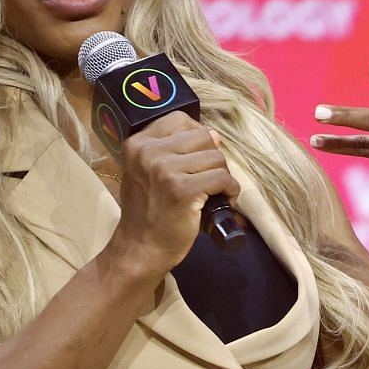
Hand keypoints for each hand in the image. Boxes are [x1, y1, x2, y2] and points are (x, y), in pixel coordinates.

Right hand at [103, 110, 239, 279]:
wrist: (140, 248)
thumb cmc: (149, 211)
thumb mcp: (149, 172)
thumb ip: (174, 151)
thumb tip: (213, 134)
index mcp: (137, 143)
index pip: (180, 120)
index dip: (197, 138)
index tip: (197, 159)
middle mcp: (148, 152)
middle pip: (203, 137)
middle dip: (212, 158)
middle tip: (209, 180)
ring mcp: (164, 170)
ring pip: (216, 157)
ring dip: (222, 175)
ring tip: (214, 192)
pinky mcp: (182, 190)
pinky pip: (222, 178)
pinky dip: (230, 190)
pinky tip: (223, 200)